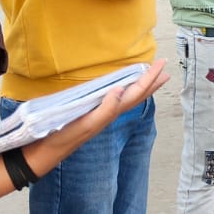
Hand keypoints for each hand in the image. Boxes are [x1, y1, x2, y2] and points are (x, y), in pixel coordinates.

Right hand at [56, 60, 170, 146]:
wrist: (48, 150)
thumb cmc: (66, 136)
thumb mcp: (87, 124)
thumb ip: (105, 109)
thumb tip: (121, 90)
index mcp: (112, 112)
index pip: (136, 92)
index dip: (150, 78)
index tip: (161, 64)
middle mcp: (111, 112)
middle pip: (137, 95)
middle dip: (151, 82)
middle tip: (164, 68)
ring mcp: (102, 113)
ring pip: (129, 97)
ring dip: (142, 86)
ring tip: (152, 77)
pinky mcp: (92, 113)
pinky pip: (116, 99)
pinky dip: (125, 90)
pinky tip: (123, 88)